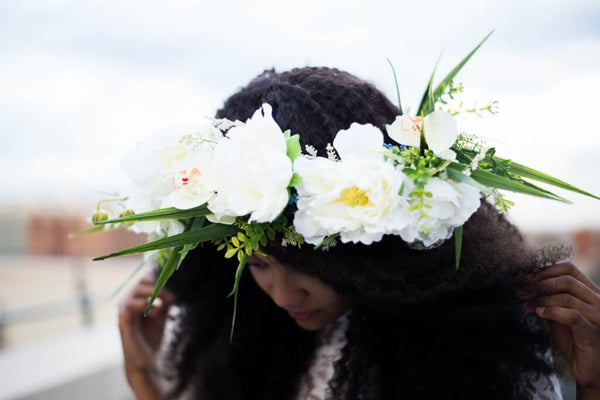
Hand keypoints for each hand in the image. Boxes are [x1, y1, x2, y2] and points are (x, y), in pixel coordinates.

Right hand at [118, 274, 173, 377]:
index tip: (166, 280)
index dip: (154, 278)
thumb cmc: (151, 339)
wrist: (145, 361)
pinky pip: (128, 307)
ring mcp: (124, 314)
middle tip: (166, 292)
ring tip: (162, 298)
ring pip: (133, 293)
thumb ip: (164, 305)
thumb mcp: (161, 318)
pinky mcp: (123, 324)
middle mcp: (128, 305)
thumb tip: (170, 294)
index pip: (142, 282)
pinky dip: (141, 304)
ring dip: (149, 292)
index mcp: (136, 302)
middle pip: (138, 284)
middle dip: (154, 284)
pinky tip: (153, 309)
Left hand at [531, 262, 599, 397]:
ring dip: (541, 299)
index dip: (545, 271)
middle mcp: (599, 300)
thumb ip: (548, 299)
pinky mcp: (594, 331)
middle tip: (521, 292)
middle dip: (539, 284)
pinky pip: (572, 315)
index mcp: (592, 292)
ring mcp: (599, 316)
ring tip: (526, 305)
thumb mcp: (558, 314)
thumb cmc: (573, 340)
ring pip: (567, 297)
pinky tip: (538, 313)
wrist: (589, 369)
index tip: (524, 279)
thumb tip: (524, 285)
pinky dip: (552, 312)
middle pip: (567, 280)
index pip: (569, 269)